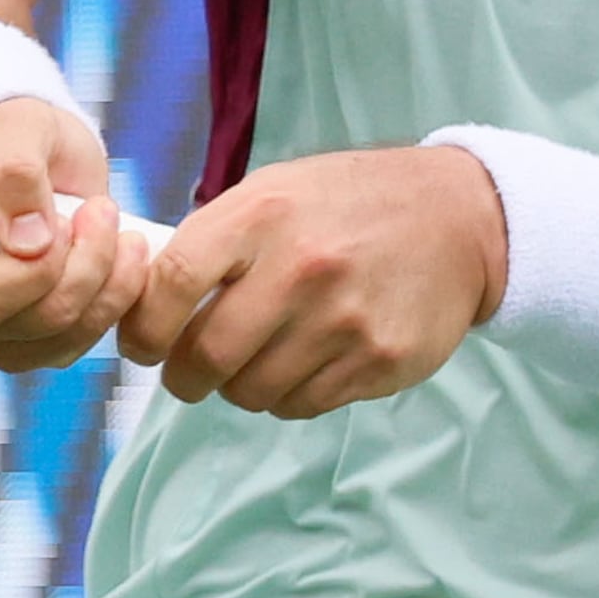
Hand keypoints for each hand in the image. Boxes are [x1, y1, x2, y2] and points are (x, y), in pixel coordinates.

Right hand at [0, 95, 150, 371]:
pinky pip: (69, 345)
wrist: (53, 160)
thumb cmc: (18, 136)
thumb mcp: (19, 122)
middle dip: (49, 264)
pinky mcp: (25, 345)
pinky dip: (111, 300)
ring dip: (93, 275)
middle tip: (91, 209)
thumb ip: (15, 163)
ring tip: (110, 216)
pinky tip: (125, 254)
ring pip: (35, 332)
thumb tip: (26, 236)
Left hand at [117, 143, 506, 418]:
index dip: (143, 327)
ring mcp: (344, 320)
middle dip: (185, 376)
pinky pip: (302, 405)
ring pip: (252, 391)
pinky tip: (306, 359)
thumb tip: (141, 302)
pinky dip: (289, 394)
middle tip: (190, 371)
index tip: (143, 344)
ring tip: (260, 356)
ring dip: (240, 386)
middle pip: (207, 355)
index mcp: (263, 214)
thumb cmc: (346, 204)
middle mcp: (302, 267)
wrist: (457, 217)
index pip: (172, 283)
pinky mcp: (379, 361)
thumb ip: (212, 241)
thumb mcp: (275, 192)